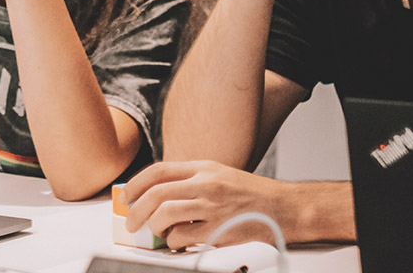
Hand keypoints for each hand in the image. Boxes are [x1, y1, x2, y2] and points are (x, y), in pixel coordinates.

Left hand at [123, 160, 287, 249]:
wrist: (285, 208)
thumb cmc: (253, 194)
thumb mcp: (221, 175)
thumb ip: (192, 180)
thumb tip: (159, 194)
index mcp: (204, 168)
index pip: (159, 170)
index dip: (137, 183)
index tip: (127, 196)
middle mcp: (206, 184)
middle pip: (157, 194)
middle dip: (136, 210)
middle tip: (132, 223)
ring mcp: (212, 207)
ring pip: (165, 215)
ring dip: (152, 227)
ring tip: (154, 233)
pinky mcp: (219, 230)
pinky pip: (182, 237)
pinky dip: (173, 243)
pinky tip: (177, 243)